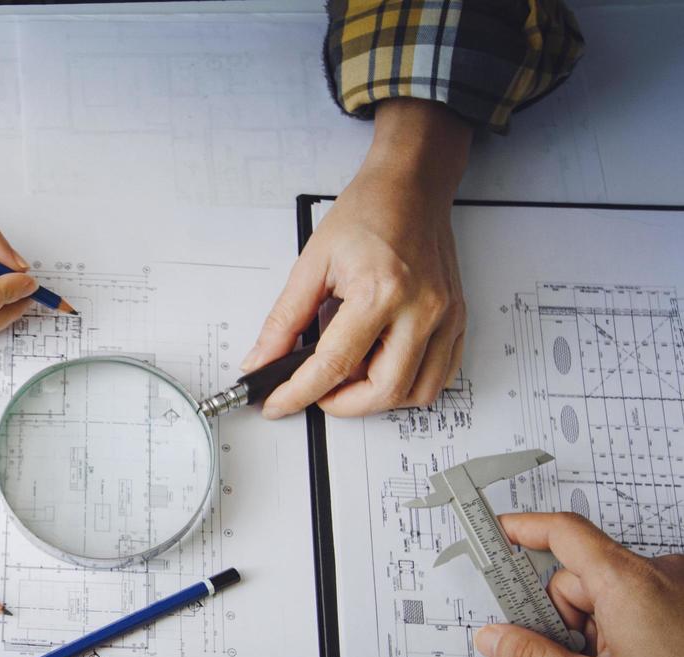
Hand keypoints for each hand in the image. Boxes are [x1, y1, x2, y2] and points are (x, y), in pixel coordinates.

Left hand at [245, 99, 472, 417]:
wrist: (411, 188)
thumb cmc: (367, 215)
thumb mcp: (312, 264)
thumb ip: (284, 320)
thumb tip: (262, 359)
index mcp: (381, 291)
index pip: (335, 364)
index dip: (299, 393)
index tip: (278, 405)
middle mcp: (421, 308)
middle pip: (383, 389)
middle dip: (342, 404)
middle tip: (316, 392)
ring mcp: (445, 316)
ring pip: (417, 392)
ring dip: (377, 400)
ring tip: (349, 378)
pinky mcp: (457, 319)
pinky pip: (440, 375)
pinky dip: (409, 386)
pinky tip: (382, 369)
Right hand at [475, 513, 683, 656]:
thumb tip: (495, 639)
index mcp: (628, 583)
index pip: (562, 532)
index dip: (522, 529)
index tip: (494, 533)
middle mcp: (656, 573)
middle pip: (577, 575)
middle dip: (564, 616)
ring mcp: (676, 587)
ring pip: (605, 594)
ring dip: (596, 628)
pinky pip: (634, 602)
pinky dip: (622, 629)